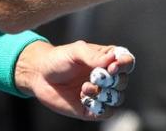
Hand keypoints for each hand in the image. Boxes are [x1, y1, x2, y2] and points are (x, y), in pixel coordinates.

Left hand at [14, 40, 134, 119]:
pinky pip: (106, 112)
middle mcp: (106, 76)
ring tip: (84, 88)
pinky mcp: (91, 108)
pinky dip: (99, 107)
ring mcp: (99, 93)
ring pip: (116, 98)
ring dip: (103, 94)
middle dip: (111, 81)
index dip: (124, 65)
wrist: (39, 76)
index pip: (126, 61)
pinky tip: (84, 99)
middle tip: (94, 77)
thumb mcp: (75, 52)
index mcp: (106, 59)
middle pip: (123, 81)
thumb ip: (93, 56)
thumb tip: (112, 60)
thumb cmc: (58, 59)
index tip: (112, 67)